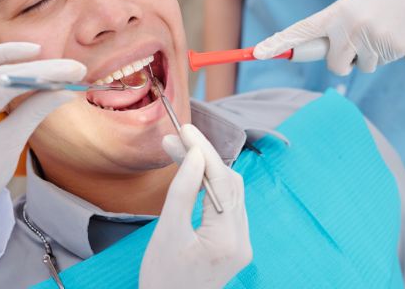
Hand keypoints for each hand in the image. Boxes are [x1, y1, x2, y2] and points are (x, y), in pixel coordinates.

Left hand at [0, 42, 85, 249]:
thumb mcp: (12, 144)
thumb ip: (36, 110)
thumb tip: (67, 88)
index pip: (2, 86)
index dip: (40, 74)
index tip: (72, 70)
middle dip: (37, 68)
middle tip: (72, 67)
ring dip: (18, 58)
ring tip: (48, 55)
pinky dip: (2, 62)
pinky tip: (26, 56)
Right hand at [140, 124, 251, 288]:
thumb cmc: (162, 279)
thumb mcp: (167, 232)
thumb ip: (183, 191)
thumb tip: (196, 155)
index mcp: (227, 239)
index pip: (221, 181)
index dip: (203, 151)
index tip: (185, 129)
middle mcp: (242, 241)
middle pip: (230, 184)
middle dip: (204, 158)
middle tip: (176, 139)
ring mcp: (241, 244)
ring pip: (230, 193)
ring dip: (207, 170)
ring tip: (180, 151)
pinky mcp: (234, 246)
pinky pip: (227, 206)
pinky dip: (211, 187)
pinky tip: (193, 175)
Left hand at [253, 0, 404, 74]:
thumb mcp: (352, 3)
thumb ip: (331, 25)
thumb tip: (305, 52)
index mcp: (335, 12)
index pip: (300, 31)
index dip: (277, 44)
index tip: (256, 53)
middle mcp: (349, 25)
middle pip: (333, 64)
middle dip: (343, 60)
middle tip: (358, 38)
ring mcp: (371, 37)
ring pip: (357, 67)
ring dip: (366, 55)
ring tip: (379, 30)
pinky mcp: (391, 48)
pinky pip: (376, 65)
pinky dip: (383, 55)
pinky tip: (392, 34)